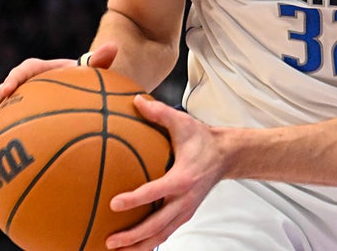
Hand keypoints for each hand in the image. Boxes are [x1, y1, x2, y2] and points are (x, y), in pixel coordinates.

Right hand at [0, 43, 118, 149]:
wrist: (79, 91)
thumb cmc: (85, 80)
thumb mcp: (92, 72)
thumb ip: (100, 61)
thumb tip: (113, 47)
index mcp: (38, 70)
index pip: (24, 70)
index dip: (14, 78)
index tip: (10, 87)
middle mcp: (23, 84)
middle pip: (2, 91)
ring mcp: (17, 101)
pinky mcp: (16, 117)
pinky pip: (1, 127)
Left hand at [104, 96, 224, 249]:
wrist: (227, 156)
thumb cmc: (203, 140)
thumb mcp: (183, 122)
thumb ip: (159, 113)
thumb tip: (136, 100)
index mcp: (183, 177)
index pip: (156, 191)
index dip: (135, 199)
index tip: (114, 204)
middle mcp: (185, 199)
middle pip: (157, 225)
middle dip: (133, 236)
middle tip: (109, 241)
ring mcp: (186, 210)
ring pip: (161, 235)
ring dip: (139, 247)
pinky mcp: (185, 215)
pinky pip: (165, 234)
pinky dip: (149, 244)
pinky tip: (131, 248)